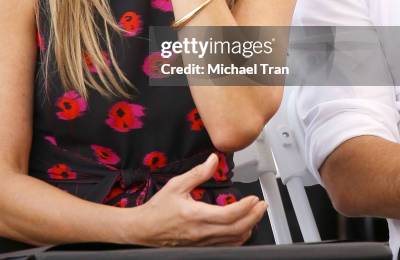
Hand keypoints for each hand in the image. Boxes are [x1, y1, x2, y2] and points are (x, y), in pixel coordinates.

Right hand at [128, 153, 267, 246]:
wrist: (145, 228)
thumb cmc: (158, 208)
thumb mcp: (176, 185)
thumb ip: (197, 173)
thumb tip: (213, 160)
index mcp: (196, 215)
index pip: (228, 214)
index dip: (245, 207)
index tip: (254, 198)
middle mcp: (202, 232)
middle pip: (236, 229)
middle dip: (253, 217)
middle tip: (262, 205)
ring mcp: (203, 242)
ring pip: (233, 240)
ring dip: (248, 227)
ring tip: (255, 215)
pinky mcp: (202, 247)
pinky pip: (226, 245)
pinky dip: (238, 237)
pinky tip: (242, 228)